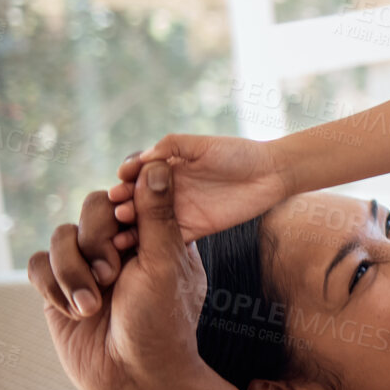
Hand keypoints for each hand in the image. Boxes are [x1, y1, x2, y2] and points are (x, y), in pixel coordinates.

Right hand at [27, 165, 206, 389]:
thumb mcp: (165, 263)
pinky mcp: (58, 289)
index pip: (130, 193)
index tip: (127, 228)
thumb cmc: (163, 322)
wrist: (137, 377)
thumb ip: (158, 214)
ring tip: (93, 303)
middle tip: (112, 271)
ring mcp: (87, 266)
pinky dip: (53, 285)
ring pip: (61, 236)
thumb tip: (158, 164)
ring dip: (74, 269)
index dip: (123, 202)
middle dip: (97, 238)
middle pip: (92, 208)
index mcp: (155, 233)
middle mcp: (120, 245)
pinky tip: (75, 311)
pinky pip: (37, 265)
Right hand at [107, 133, 288, 241]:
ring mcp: (178, 211)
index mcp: (167, 167)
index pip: (137, 174)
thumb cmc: (238, 153)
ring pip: (146, 221)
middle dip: (125, 203)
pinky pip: (166, 239)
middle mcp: (167, 190)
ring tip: (123, 225)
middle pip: (137, 199)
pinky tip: (138, 244)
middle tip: (118, 208)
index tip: (121, 181)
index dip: (127, 178)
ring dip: (132, 224)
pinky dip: (151, 243)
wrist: (271, 174)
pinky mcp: (192, 230)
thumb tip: (143, 157)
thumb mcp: (203, 145)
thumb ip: (173, 146)